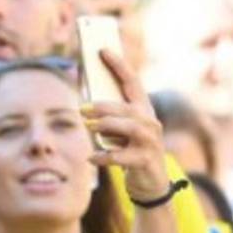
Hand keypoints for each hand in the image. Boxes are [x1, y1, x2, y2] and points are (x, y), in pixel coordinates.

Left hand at [82, 50, 170, 200]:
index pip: (131, 82)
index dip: (117, 65)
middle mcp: (150, 121)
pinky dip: (104, 157)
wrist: (150, 182)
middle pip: (127, 107)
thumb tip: (84, 106)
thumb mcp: (118, 132)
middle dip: (103, 106)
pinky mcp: (146, 160)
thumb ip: (108, 117)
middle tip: (82, 109)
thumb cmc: (129, 151)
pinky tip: (91, 158)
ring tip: (89, 128)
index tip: (102, 49)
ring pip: (129, 128)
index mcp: (142, 109)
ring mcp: (151, 141)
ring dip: (107, 126)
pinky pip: (122, 157)